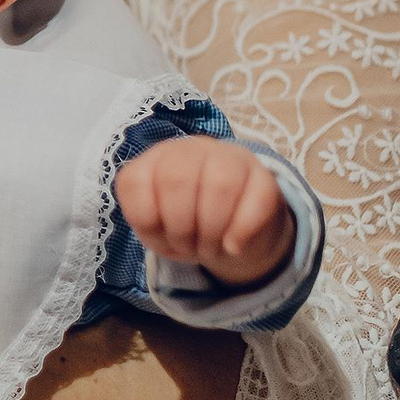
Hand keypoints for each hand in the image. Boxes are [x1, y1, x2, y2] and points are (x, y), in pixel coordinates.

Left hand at [115, 136, 293, 288]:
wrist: (236, 230)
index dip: (146, 222)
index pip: (135, 182)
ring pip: (220, 185)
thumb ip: (149, 224)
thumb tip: (166, 230)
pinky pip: (257, 200)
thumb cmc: (188, 225)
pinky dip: (240, 232)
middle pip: (176, 180)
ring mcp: (231, 157)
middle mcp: (191, 149)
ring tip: (210, 250)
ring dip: (211, 231)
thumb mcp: (159, 229)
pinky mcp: (265, 177)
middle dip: (180, 228)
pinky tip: (233, 247)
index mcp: (156, 160)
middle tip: (189, 249)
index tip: (161, 240)